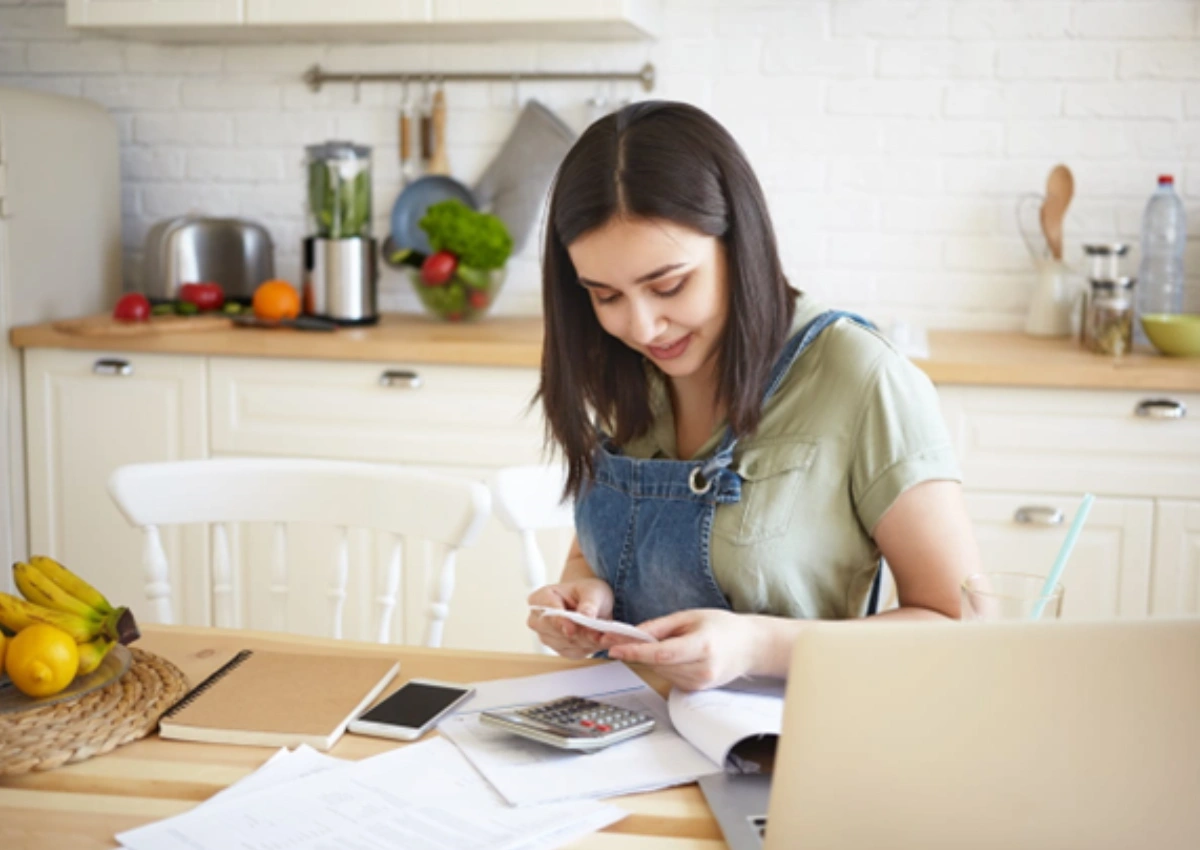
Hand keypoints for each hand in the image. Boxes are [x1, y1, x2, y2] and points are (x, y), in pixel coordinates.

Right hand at [526, 578, 614, 658]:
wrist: (591, 602)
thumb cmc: (587, 592)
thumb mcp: (592, 591)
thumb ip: (589, 604)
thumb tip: (586, 616)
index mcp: (541, 598)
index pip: (546, 613)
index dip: (559, 622)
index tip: (571, 629)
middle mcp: (539, 620)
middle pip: (557, 632)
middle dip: (581, 634)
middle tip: (601, 634)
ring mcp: (548, 637)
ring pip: (568, 645)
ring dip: (589, 642)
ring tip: (607, 636)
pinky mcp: (561, 649)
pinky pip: (575, 652)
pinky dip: (591, 648)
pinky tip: (602, 640)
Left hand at [602, 609, 761, 690]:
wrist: (748, 647)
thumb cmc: (722, 627)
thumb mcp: (691, 616)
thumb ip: (661, 626)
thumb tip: (634, 633)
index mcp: (703, 647)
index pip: (662, 654)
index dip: (636, 651)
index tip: (615, 648)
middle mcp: (702, 669)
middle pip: (657, 664)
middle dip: (636, 651)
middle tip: (616, 638)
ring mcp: (699, 683)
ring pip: (660, 671)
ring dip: (649, 659)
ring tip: (652, 642)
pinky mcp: (695, 689)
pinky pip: (669, 676)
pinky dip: (662, 665)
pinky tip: (671, 654)